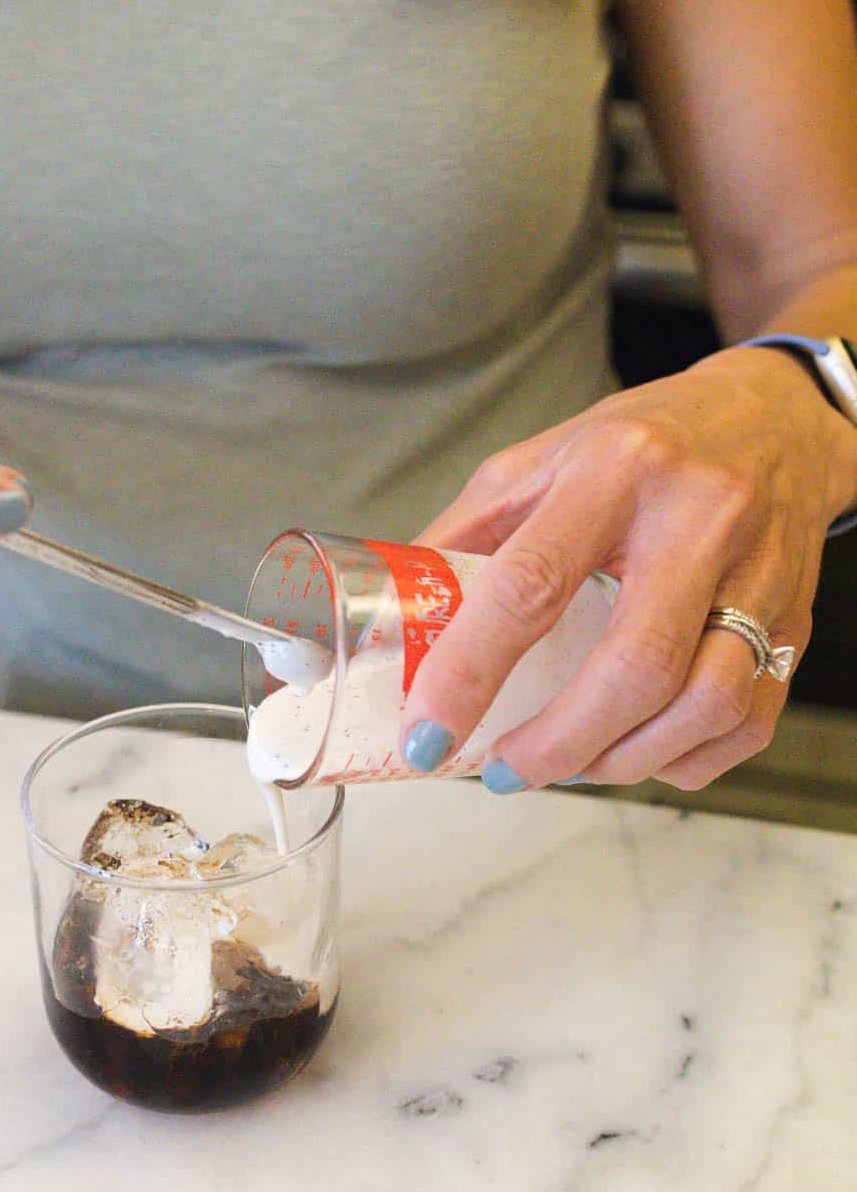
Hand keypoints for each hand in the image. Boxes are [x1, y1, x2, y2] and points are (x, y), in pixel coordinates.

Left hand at [401, 346, 856, 789]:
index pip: (532, 585)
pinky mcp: (798, 618)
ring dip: (623, 761)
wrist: (773, 418)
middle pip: (636, 666)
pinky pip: (749, 721)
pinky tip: (639, 751)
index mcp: (614, 468)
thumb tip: (392, 627)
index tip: (428, 734)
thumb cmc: (642, 444)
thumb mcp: (538, 461)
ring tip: (571, 763)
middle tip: (506, 772)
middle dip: (558, 745)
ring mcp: (760, 570)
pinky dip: (685, 759)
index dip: (470, 674)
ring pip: (705, 705)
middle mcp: (698, 516)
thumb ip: (464, 537)